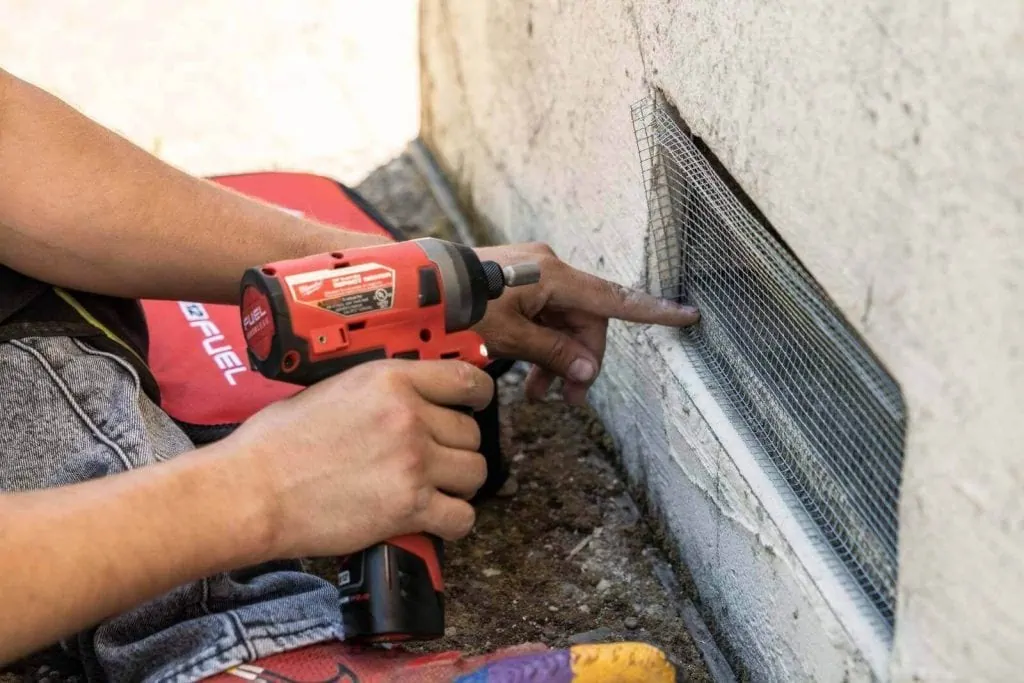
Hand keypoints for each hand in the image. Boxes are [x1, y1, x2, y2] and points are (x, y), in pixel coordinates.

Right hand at [223, 359, 493, 559]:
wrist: (252, 490)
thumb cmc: (277, 443)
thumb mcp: (333, 389)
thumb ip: (381, 391)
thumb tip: (410, 398)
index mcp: (391, 380)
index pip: (467, 380)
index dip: (478, 396)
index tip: (475, 405)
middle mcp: (409, 416)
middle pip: (472, 432)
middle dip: (457, 448)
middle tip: (433, 460)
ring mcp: (413, 461)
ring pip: (475, 472)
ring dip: (459, 484)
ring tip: (433, 490)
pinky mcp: (408, 506)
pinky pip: (462, 516)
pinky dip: (452, 521)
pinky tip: (431, 519)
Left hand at [473, 242, 698, 403]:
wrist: (417, 284)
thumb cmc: (459, 305)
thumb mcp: (510, 336)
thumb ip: (553, 353)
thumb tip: (589, 372)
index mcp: (554, 276)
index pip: (615, 299)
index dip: (653, 312)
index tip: (687, 316)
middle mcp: (549, 270)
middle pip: (586, 321)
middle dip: (580, 361)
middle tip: (569, 399)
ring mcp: (532, 275)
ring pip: (562, 324)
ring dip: (557, 360)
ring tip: (541, 396)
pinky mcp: (516, 283)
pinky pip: (541, 318)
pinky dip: (539, 346)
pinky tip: (527, 375)